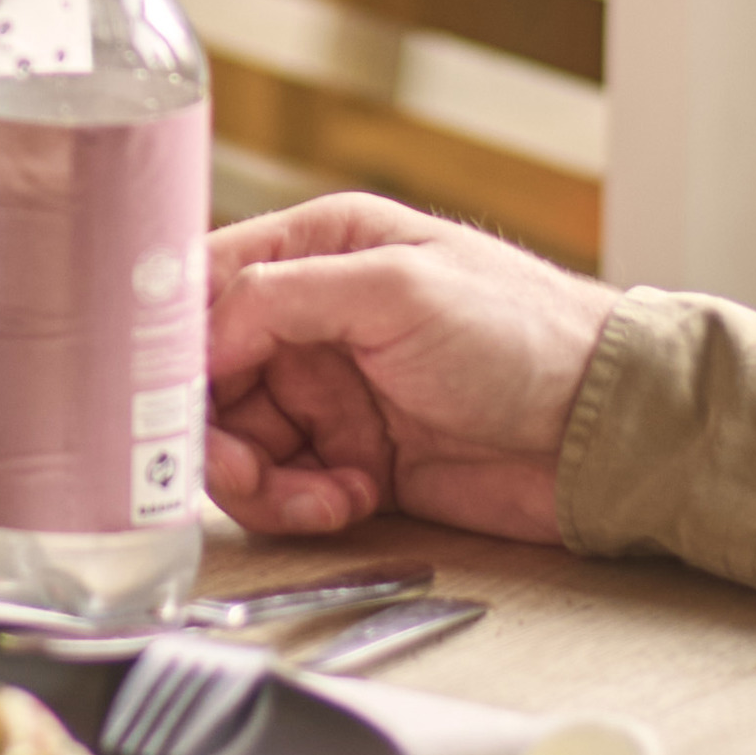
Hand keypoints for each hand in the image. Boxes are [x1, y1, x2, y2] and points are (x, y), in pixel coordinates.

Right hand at [203, 193, 605, 540]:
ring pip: (237, 443)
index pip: (205, 285)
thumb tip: (196, 330)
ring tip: (317, 496)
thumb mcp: (399, 289)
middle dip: (211, 432)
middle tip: (240, 469)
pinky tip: (352, 500)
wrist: (601, 432)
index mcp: (319, 249)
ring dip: (259, 481)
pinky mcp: (352, 459)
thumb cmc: (524, 333)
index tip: (154, 394)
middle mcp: (313, 318)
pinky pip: (284, 490)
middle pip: (206, 378)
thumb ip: (285, 296)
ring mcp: (331, 393)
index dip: (170, 341)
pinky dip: (300, 505)